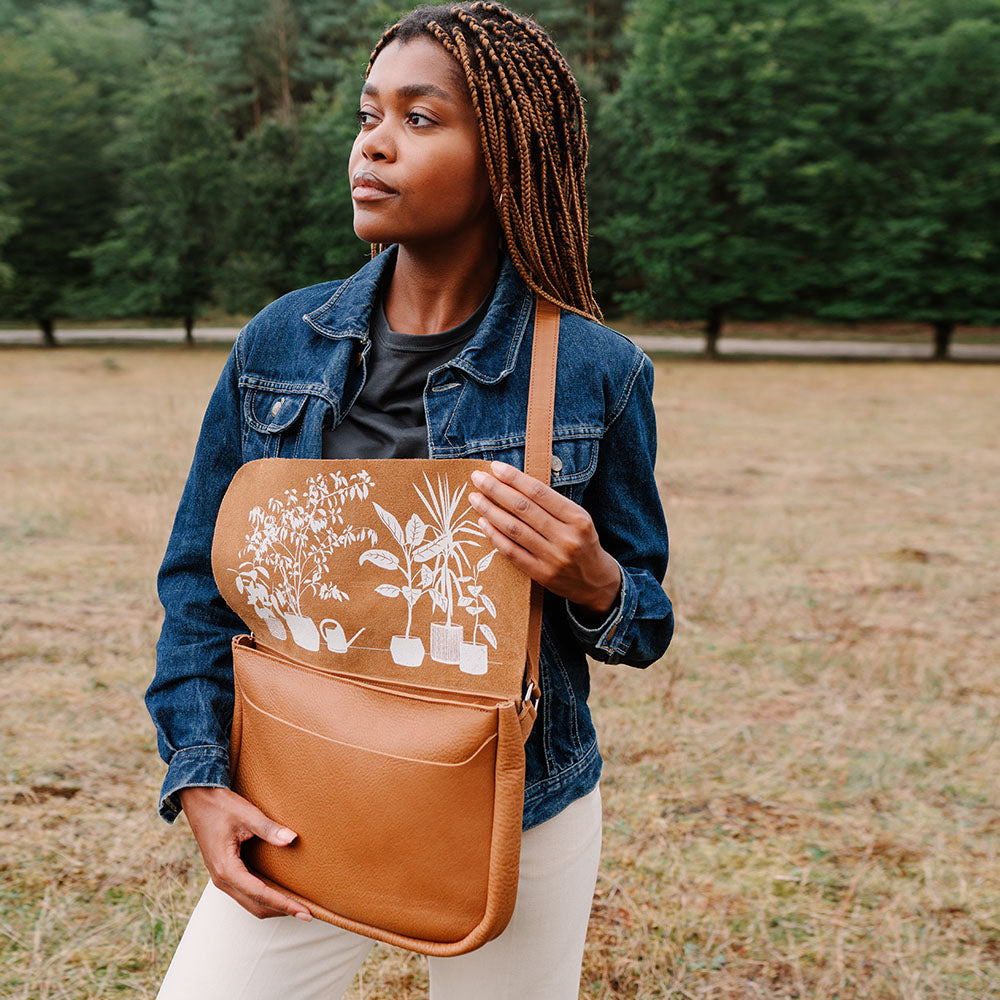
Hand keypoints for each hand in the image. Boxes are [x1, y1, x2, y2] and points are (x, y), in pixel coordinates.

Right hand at [179, 786, 311, 920]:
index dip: (284, 904)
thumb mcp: (246, 815)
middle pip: (255, 905)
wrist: (198, 798)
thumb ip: (268, 829)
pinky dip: (263, 897)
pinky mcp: (224, 872)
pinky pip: (245, 893)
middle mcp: (222, 879)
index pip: (260, 894)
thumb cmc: (221, 806)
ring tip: (296, 906)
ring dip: (272, 906)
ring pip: (249, 902)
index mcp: (226, 868)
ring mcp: (221, 877)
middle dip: (281, 910)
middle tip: (307, 913)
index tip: (304, 912)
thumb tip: (291, 840)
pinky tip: (278, 891)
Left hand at [469, 461, 621, 615]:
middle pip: (523, 509)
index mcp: (577, 517)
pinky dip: (495, 536)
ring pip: (514, 529)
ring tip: (475, 498)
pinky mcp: (541, 574)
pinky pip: (512, 552)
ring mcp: (553, 557)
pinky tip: (482, 523)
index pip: (539, 492)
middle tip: (478, 478)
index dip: (515, 478)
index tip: (495, 467)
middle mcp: (566, 537)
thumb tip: (514, 482)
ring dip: (490, 511)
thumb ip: (552, 504)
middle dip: (496, 490)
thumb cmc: (582, 542)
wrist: (596, 582)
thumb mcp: (578, 518)